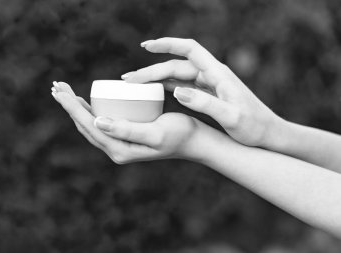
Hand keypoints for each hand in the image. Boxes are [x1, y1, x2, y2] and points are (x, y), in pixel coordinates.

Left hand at [51, 81, 200, 163]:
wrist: (194, 140)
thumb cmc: (180, 134)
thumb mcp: (155, 132)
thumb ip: (127, 130)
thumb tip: (97, 123)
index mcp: (119, 150)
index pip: (88, 126)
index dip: (71, 107)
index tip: (59, 90)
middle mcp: (116, 149)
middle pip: (85, 125)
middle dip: (69, 106)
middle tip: (56, 86)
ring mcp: (120, 144)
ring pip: (91, 124)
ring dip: (76, 108)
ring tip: (64, 91)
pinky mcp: (125, 136)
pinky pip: (101, 122)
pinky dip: (90, 110)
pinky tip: (84, 102)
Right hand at [122, 37, 283, 146]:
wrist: (267, 135)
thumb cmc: (254, 127)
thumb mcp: (232, 117)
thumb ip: (206, 104)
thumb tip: (177, 91)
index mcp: (218, 74)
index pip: (190, 50)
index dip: (168, 44)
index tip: (146, 46)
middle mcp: (211, 76)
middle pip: (176, 66)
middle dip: (151, 70)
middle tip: (128, 80)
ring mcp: (208, 85)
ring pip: (176, 76)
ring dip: (155, 78)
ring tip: (134, 85)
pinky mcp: (207, 95)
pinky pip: (181, 86)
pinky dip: (165, 87)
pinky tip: (153, 91)